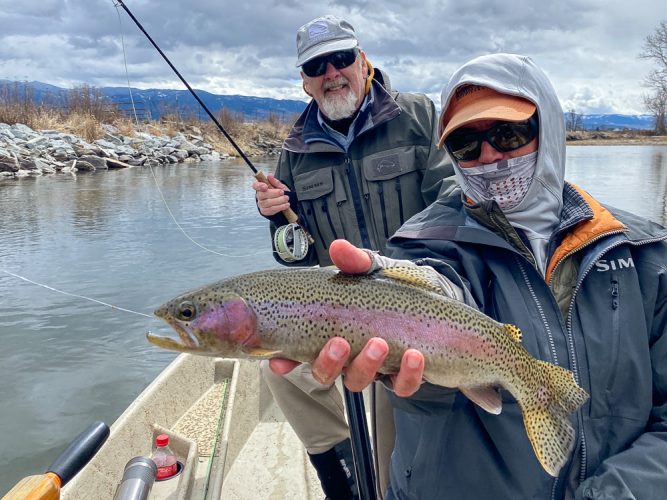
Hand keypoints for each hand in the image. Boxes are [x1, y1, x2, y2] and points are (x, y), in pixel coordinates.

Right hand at [252, 173, 290, 215]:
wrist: (284, 203)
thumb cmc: (280, 193)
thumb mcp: (280, 186)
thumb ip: (275, 182)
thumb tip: (270, 175)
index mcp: (261, 187)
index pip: (256, 185)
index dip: (259, 186)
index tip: (265, 186)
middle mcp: (259, 196)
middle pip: (262, 195)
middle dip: (273, 193)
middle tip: (282, 192)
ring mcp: (261, 204)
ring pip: (267, 203)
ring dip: (278, 200)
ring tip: (286, 198)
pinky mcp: (265, 211)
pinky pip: (271, 209)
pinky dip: (280, 207)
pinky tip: (286, 205)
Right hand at [269, 239, 424, 396]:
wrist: (435, 297)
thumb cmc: (394, 286)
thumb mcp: (374, 269)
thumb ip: (355, 262)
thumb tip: (338, 248)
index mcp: (332, 330)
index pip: (300, 351)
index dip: (285, 360)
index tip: (279, 361)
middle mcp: (348, 354)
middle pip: (326, 373)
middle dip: (329, 362)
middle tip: (340, 343)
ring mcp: (373, 367)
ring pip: (359, 381)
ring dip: (367, 366)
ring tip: (381, 344)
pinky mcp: (402, 374)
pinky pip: (400, 385)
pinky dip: (407, 375)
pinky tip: (415, 356)